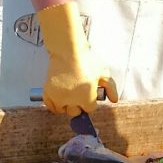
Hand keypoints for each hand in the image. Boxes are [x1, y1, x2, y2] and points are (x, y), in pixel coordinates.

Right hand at [37, 2, 117, 116]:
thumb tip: (114, 100)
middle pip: (75, 112)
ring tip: (68, 95)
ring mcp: (59, 97)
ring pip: (62, 110)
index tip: (88, 95)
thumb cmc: (86, 60)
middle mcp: (72, 100)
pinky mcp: (48, 92)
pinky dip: (54, 104)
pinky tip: (59, 98)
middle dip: (77, 106)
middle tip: (77, 94)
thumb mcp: (103, 73)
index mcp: (87, 97)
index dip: (89, 102)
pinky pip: (50, 106)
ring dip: (66, 105)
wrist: (68, 50)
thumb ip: (111, 88)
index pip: (89, 109)